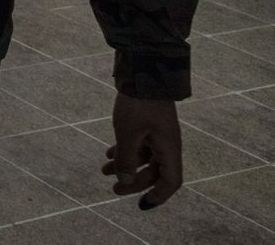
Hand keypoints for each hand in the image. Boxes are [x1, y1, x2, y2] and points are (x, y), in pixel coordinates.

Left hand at [104, 93, 182, 209]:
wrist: (142, 71)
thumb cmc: (138, 103)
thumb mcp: (128, 134)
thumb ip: (127, 159)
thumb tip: (125, 182)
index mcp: (169, 148)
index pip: (171, 181)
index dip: (159, 195)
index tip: (142, 204)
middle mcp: (167, 143)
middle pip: (155, 172)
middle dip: (134, 182)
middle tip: (113, 189)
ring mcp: (158, 132)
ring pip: (144, 157)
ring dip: (126, 165)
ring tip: (103, 171)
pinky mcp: (148, 123)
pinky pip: (139, 144)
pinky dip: (125, 150)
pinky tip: (108, 154)